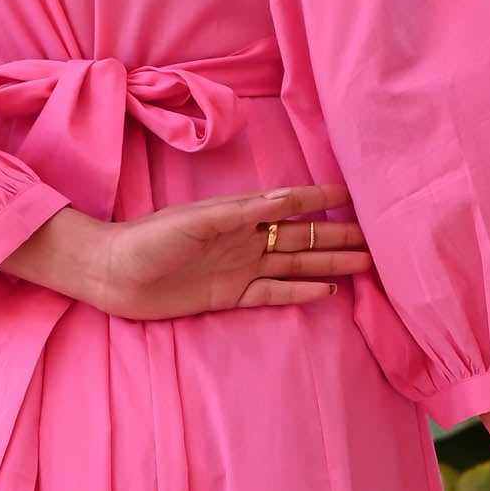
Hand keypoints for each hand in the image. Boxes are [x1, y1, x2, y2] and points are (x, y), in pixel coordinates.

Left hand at [1, 184, 371, 320]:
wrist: (112, 276)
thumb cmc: (147, 241)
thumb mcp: (195, 221)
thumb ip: (243, 212)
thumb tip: (288, 198)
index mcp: (238, 214)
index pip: (290, 204)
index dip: (322, 199)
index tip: (356, 194)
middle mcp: (245, 239)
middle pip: (302, 237)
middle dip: (338, 235)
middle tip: (377, 240)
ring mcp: (240, 268)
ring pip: (296, 263)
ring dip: (329, 262)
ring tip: (364, 264)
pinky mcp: (230, 296)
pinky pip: (275, 293)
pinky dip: (301, 291)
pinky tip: (327, 290)